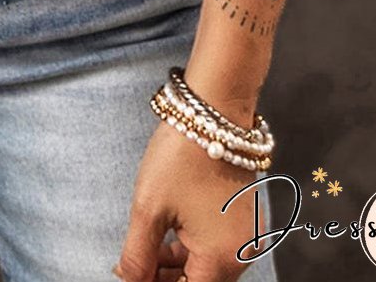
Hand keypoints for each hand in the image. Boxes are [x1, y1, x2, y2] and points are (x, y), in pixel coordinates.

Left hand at [114, 118, 270, 281]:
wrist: (214, 110)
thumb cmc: (181, 156)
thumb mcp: (149, 208)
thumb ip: (138, 256)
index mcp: (221, 258)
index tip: (130, 277)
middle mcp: (240, 253)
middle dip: (163, 280)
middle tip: (132, 267)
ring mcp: (245, 236)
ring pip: (206, 269)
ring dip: (175, 268)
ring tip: (143, 252)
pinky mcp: (242, 219)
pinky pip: (215, 248)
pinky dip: (190, 250)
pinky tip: (164, 239)